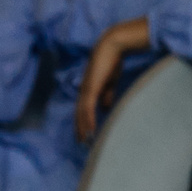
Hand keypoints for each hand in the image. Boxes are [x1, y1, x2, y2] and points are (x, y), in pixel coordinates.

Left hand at [76, 18, 151, 139]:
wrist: (112, 47)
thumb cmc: (112, 62)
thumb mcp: (110, 82)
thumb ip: (107, 95)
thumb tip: (105, 108)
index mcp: (88, 88)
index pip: (83, 109)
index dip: (83, 121)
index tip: (85, 134)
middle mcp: (84, 90)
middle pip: (79, 113)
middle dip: (80, 128)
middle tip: (81, 143)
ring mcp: (86, 89)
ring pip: (81, 113)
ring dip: (83, 128)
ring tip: (85, 141)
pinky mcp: (91, 88)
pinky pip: (88, 108)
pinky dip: (88, 120)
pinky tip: (90, 130)